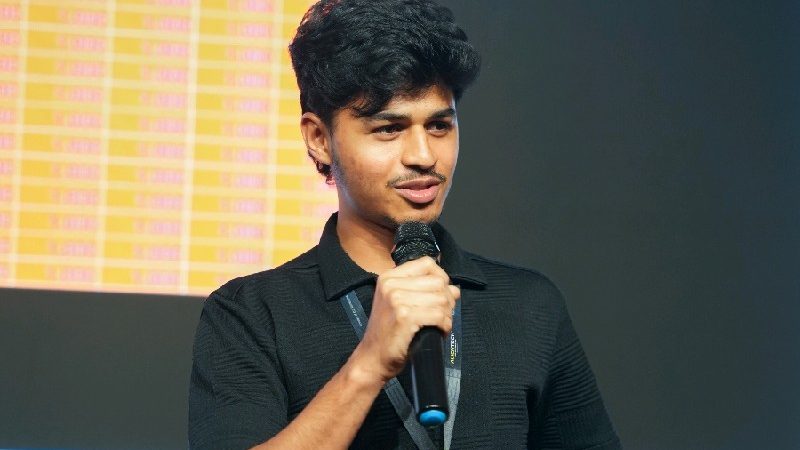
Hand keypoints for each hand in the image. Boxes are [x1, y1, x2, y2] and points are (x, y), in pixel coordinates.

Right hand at [352, 256, 460, 382]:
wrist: (373, 357)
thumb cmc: (388, 332)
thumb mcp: (399, 303)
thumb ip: (424, 291)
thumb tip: (454, 289)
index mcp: (388, 277)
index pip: (427, 263)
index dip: (441, 278)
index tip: (440, 294)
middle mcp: (391, 285)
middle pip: (438, 281)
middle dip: (447, 299)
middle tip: (443, 314)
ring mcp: (397, 299)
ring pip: (441, 298)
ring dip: (447, 314)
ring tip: (439, 324)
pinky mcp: (405, 316)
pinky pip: (438, 315)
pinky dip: (444, 325)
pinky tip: (439, 331)